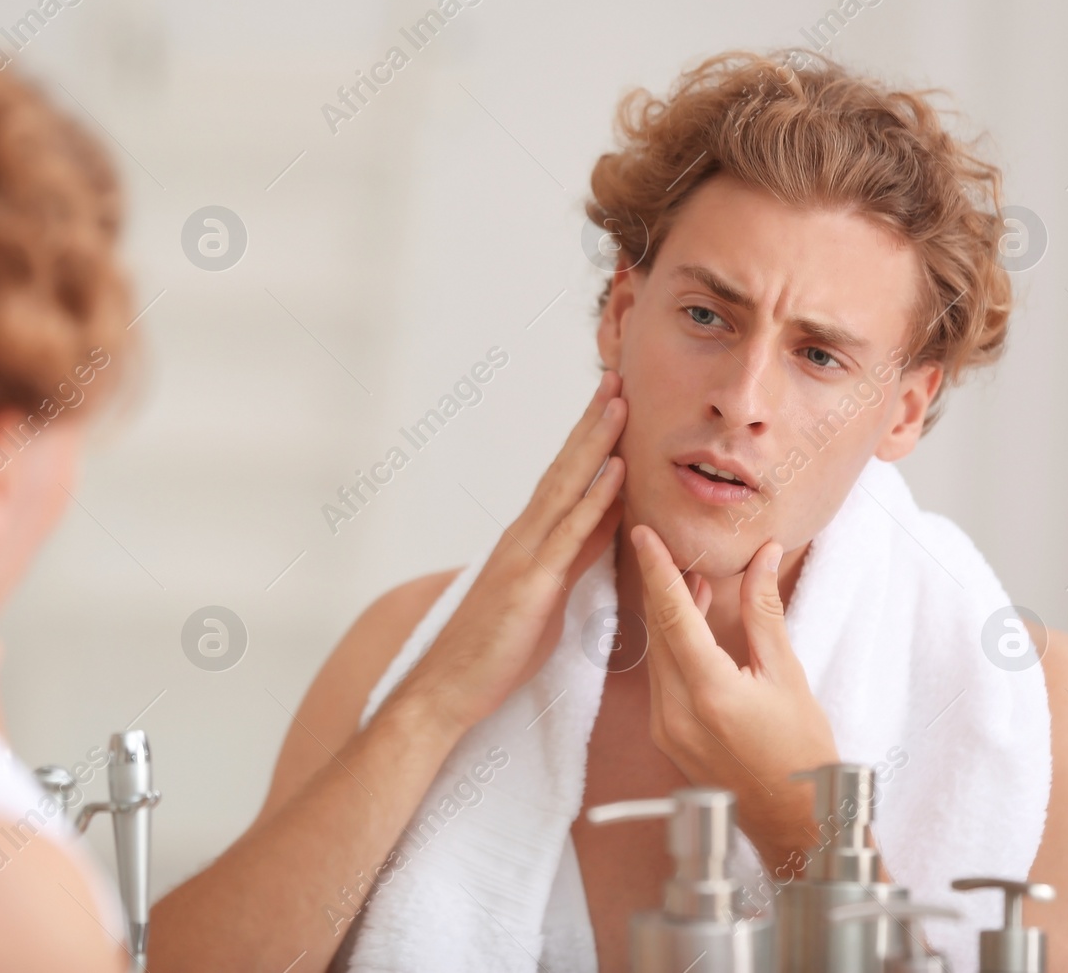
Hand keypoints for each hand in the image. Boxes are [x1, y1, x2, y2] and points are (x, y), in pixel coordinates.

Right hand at [391, 370, 627, 736]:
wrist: (448, 688)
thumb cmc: (495, 649)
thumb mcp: (548, 594)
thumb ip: (577, 555)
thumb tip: (609, 522)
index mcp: (528, 540)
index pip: (563, 478)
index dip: (588, 438)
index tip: (612, 401)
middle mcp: (524, 536)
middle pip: (564, 468)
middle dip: (592, 422)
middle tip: (616, 378)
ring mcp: (526, 556)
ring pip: (566, 487)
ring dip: (595, 442)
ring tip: (619, 402)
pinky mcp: (532, 584)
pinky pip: (570, 534)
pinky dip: (594, 498)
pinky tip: (616, 470)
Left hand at [632, 526, 836, 867]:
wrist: (793, 821)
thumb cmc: (801, 753)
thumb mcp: (788, 675)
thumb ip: (765, 613)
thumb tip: (761, 557)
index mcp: (709, 693)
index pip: (673, 617)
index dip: (658, 571)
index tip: (643, 533)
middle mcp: (676, 711)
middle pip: (658, 633)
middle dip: (662, 586)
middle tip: (666, 543)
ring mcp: (666, 728)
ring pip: (657, 654)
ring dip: (671, 617)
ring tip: (696, 581)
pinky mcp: (665, 737)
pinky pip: (662, 678)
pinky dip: (674, 647)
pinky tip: (695, 626)